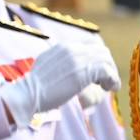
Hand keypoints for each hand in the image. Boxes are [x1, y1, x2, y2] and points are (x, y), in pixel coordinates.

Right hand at [1, 37, 120, 123]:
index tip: (99, 72)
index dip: (99, 58)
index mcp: (65, 46)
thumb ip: (62, 62)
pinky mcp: (84, 72)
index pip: (91, 45)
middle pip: (102, 52)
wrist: (27, 94)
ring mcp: (79, 59)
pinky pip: (108, 72)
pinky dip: (112, 80)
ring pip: (107, 61)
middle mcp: (74, 49)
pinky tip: (108, 89)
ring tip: (106, 87)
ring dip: (110, 74)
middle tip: (105, 81)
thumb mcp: (48, 66)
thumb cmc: (35, 87)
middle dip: (107, 65)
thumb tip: (75, 70)